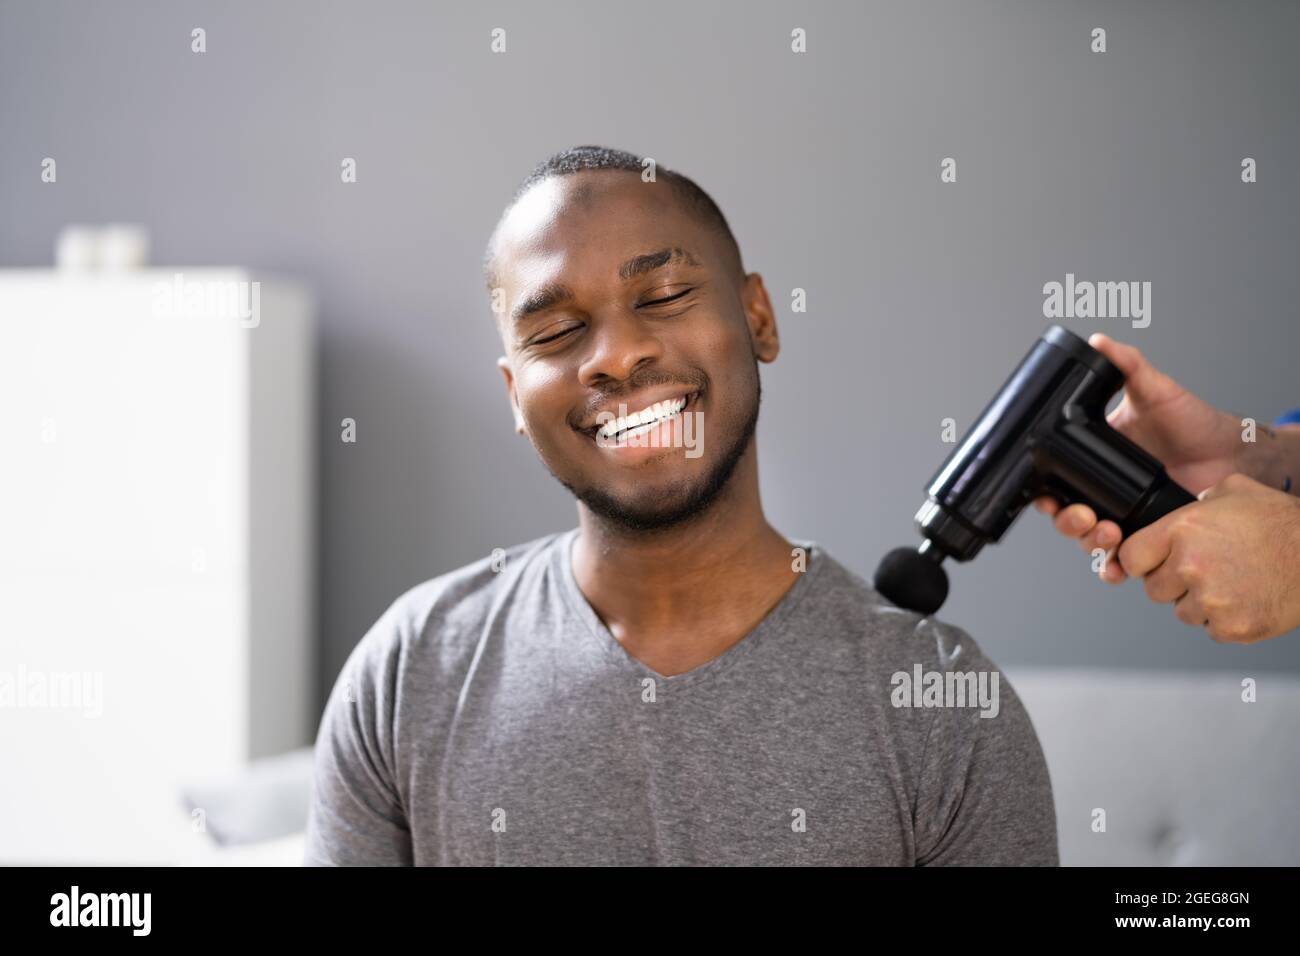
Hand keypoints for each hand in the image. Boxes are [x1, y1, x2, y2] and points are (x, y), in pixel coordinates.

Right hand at [1033, 332, 1243, 582]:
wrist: (1230, 452)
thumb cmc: (1192, 421)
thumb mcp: (1155, 390)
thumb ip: (1126, 366)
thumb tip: (1099, 341)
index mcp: (1093, 456)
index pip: (1054, 479)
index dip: (1043, 494)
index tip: (1047, 497)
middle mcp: (1103, 488)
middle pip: (1066, 515)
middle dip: (1067, 522)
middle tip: (1082, 516)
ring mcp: (1124, 512)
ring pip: (1089, 539)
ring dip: (1090, 543)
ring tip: (1108, 534)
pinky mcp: (1147, 534)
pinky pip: (1122, 558)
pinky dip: (1114, 566)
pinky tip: (1117, 565)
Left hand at [1113, 473, 1299, 642]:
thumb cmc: (1284, 523)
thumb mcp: (1235, 490)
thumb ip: (1200, 499)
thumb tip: (1187, 505)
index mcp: (1182, 530)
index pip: (1130, 558)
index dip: (1141, 561)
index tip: (1152, 563)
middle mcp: (1190, 566)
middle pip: (1154, 590)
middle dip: (1173, 583)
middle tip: (1206, 571)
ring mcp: (1210, 599)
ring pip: (1183, 612)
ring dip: (1200, 603)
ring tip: (1233, 582)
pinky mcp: (1232, 626)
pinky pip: (1211, 629)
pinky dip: (1226, 620)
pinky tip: (1247, 598)